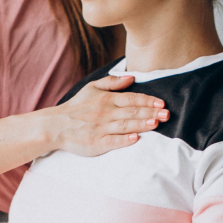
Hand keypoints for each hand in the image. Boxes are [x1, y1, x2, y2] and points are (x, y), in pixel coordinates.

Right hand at [50, 75, 168, 156]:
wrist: (55, 126)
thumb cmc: (76, 107)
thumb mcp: (91, 88)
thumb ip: (112, 82)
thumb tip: (132, 78)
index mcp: (106, 99)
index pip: (131, 99)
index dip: (147, 100)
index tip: (161, 103)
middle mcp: (105, 113)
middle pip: (131, 112)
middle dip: (150, 112)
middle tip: (167, 114)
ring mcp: (100, 129)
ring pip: (125, 126)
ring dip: (141, 125)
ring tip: (156, 123)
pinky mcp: (96, 143)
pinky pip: (112, 141)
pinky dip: (123, 140)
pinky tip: (135, 139)